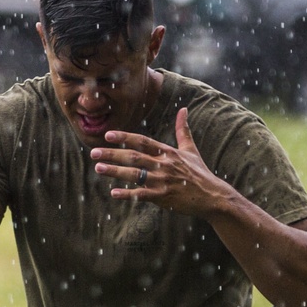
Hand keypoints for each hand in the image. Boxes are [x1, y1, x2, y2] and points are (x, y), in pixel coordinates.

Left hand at [90, 107, 230, 216]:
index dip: (124, 137)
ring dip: (115, 172)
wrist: (212, 196)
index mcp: (168, 152)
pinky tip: (114, 194)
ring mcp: (163, 181)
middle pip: (134, 157)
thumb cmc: (199, 173)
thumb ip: (183, 130)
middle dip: (112, 154)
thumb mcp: (191, 149)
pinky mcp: (164, 197)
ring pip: (135, 175)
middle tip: (93, 153)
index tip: (108, 135)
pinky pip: (142, 195)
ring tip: (98, 168)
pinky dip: (128, 194)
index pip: (142, 141)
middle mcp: (164, 165)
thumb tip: (184, 109)